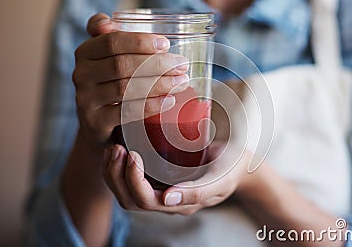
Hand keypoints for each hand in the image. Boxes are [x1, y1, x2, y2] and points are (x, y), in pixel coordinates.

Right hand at [72, 13, 189, 149]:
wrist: (97, 125)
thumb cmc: (111, 84)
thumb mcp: (109, 59)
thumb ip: (112, 38)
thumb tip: (109, 21)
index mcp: (85, 52)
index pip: (112, 41)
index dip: (140, 42)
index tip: (166, 45)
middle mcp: (81, 74)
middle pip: (121, 65)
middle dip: (157, 64)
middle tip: (182, 66)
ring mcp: (86, 100)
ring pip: (125, 88)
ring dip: (159, 84)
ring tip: (181, 82)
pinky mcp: (95, 122)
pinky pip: (126, 112)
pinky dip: (151, 105)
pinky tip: (169, 101)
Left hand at [102, 142, 249, 214]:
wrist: (238, 162)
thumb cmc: (231, 168)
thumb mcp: (219, 179)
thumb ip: (197, 191)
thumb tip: (166, 199)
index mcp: (180, 205)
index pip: (145, 200)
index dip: (133, 180)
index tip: (132, 153)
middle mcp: (167, 201)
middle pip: (129, 199)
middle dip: (116, 175)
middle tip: (116, 148)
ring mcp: (162, 188)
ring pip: (126, 191)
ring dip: (114, 171)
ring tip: (114, 147)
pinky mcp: (160, 176)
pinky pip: (132, 177)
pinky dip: (121, 165)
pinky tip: (121, 145)